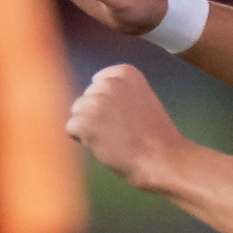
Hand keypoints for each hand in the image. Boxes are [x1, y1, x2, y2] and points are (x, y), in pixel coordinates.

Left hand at [66, 63, 187, 187]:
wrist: (161, 159)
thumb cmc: (153, 136)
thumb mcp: (140, 99)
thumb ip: (118, 92)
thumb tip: (88, 98)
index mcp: (126, 73)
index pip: (98, 82)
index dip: (107, 103)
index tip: (126, 116)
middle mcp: (109, 82)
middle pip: (86, 98)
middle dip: (96, 114)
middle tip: (121, 130)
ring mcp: (96, 101)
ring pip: (77, 113)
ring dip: (89, 127)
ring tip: (114, 138)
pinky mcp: (85, 121)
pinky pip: (71, 129)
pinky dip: (82, 140)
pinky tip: (104, 145)